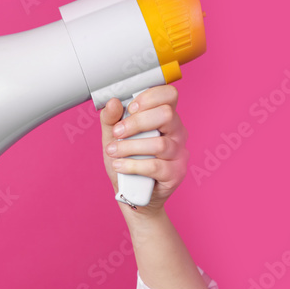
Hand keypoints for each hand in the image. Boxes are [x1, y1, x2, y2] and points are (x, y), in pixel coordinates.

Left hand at [99, 85, 188, 213]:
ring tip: (113, 152)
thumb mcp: (112, 137)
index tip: (131, 108)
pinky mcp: (176, 173)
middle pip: (166, 115)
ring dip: (130, 147)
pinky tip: (120, 166)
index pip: (169, 95)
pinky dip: (133, 166)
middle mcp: (177, 132)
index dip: (150, 97)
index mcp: (165, 118)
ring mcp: (179, 153)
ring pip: (159, 143)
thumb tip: (112, 102)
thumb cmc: (126, 160)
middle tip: (118, 133)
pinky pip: (156, 166)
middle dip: (136, 122)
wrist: (131, 193)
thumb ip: (111, 119)